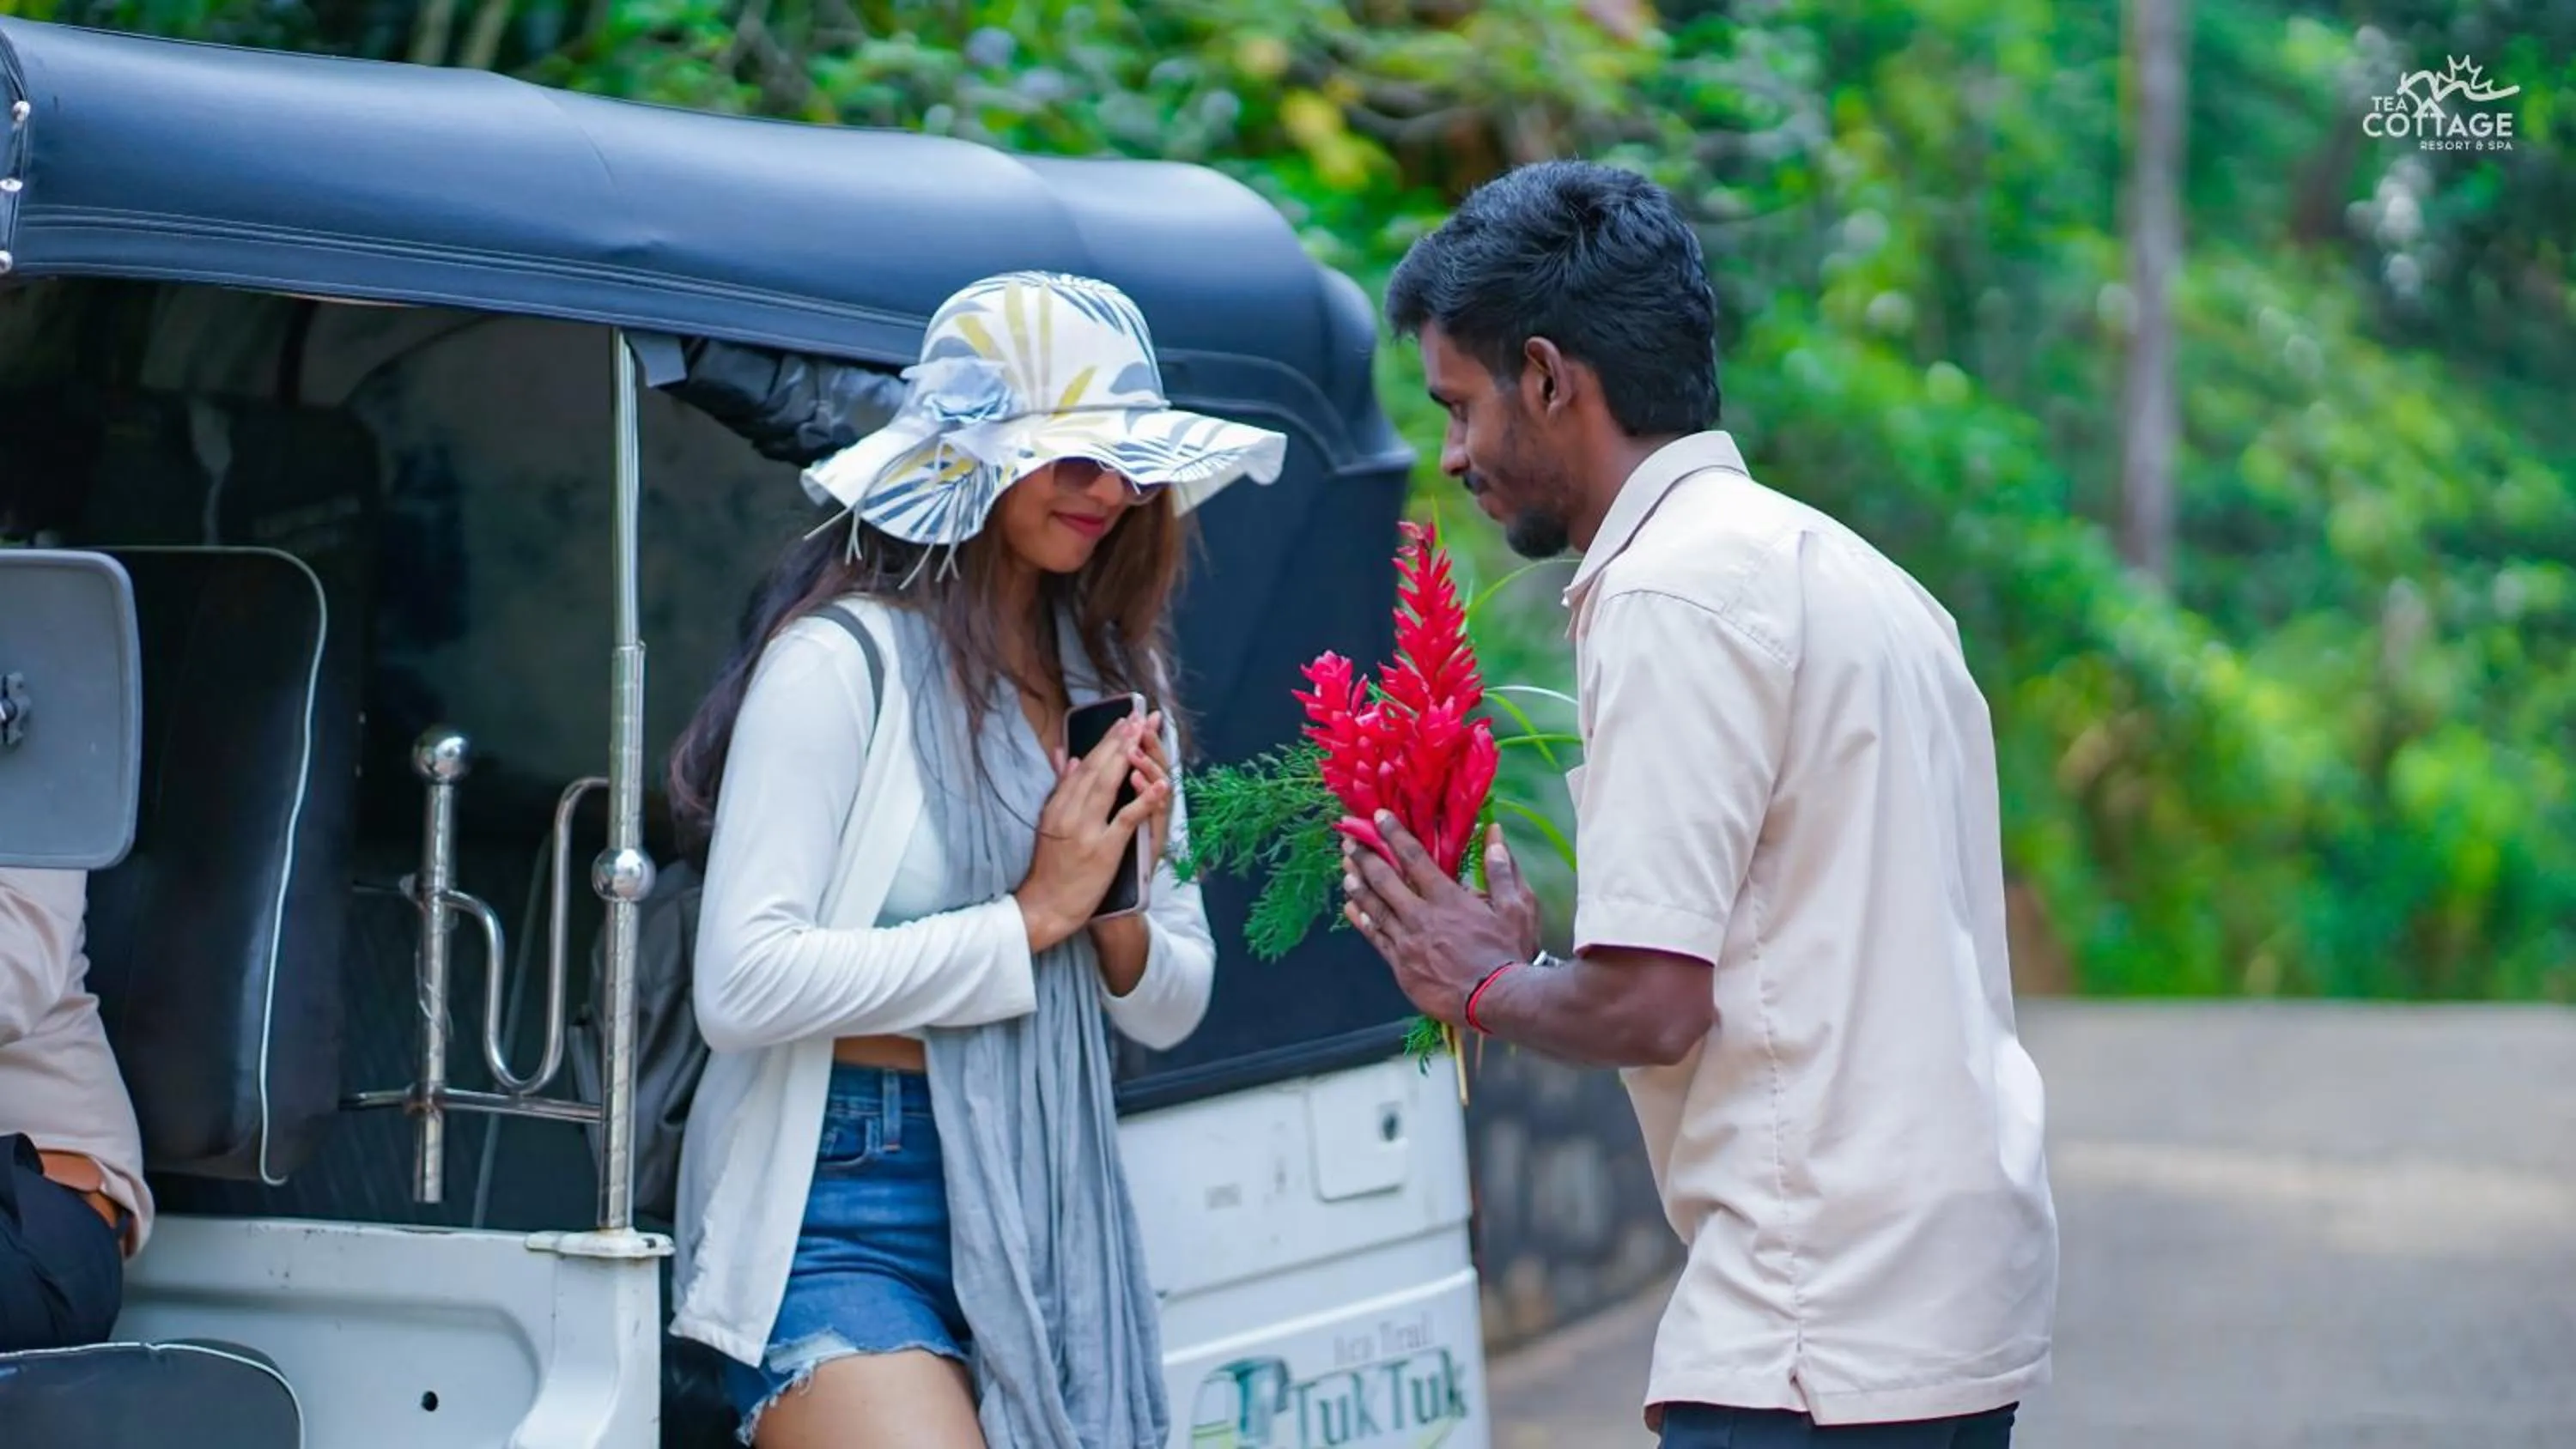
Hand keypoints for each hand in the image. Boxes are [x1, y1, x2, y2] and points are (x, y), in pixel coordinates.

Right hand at [1015, 713, 1167, 952]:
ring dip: (1127, 756)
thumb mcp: (1049, 823)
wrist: (1045, 906)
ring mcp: (1086, 830)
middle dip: (1119, 738)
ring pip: (1108, 785)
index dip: (1105, 740)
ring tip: (1144, 732)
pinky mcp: (1103, 850)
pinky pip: (1126, 819)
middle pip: (1097, 768)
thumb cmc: (1050, 867)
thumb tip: (1067, 756)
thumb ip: (1060, 789)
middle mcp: (1070, 812)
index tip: (1122, 719)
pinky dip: (1143, 800)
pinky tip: (1159, 784)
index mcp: (1058, 805)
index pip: (1084, 765)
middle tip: (1137, 714)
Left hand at [1341, 812, 1536, 1026]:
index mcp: (1447, 899)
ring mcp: (1407, 943)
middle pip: (1385, 881)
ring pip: (1375, 908)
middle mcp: (1420, 917)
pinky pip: (1376, 940)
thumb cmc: (1509, 954)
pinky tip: (1352, 909)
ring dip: (1358, 886)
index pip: (1414, 858)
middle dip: (1365, 858)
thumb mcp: (1517, 908)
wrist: (1497, 1001)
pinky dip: (1363, 921)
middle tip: (1349, 842)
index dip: (1393, 834)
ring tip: (1345, 869)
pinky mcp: (1401, 968)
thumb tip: (1493, 834)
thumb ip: (1502, 869)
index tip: (1378, 818)